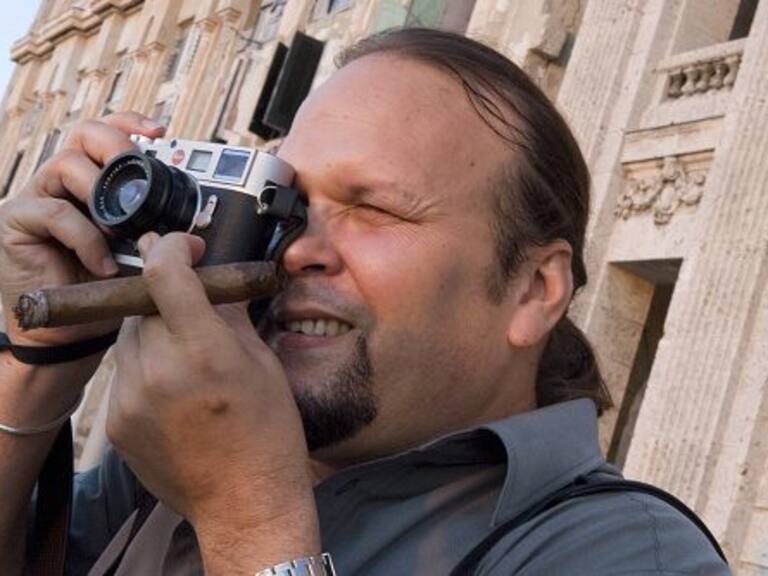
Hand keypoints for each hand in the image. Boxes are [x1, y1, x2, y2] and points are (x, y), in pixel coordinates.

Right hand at [0, 112, 165, 346]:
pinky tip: (102, 264)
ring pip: (66, 165)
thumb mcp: (137, 253)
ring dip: (101, 196)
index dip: (130, 123)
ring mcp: (37, 196)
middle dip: (117, 147)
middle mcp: (62, 181)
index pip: (106, 133)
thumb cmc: (104, 287)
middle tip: (138, 179)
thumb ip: (157, 234)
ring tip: (120, 234)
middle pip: (84, 133)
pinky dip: (86, 238)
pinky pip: (55, 212)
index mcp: (92, 180)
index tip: (160, 131)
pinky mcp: (16, 220)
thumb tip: (195, 237)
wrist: (71, 329)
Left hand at [107, 232, 319, 573]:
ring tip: (186, 354)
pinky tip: (174, 386)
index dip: (173, 247)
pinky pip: (124, 372)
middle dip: (168, 294)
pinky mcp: (116, 422)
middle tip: (195, 307)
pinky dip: (146, 365)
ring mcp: (131, 399)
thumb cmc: (267, 432)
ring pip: (129, 335)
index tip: (187, 248)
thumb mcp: (262, 363)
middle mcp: (159, 371)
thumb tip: (215, 278)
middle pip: (144, 302)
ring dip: (154, 329)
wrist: (244, 500)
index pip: (164, 273)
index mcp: (204, 351)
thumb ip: (230, 314)